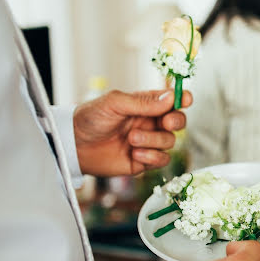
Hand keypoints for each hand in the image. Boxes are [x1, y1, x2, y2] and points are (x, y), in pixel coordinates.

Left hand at [74, 89, 191, 175]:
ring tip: (131, 140)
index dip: (182, 98)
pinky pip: (162, 160)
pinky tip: (134, 154)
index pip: (172, 100)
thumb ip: (144, 102)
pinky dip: (152, 157)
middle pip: (178, 121)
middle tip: (165, 122)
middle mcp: (150, 123)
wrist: (74, 146)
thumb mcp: (114, 103)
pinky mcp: (144, 161)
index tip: (185, 100)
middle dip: (176, 122)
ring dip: (153, 140)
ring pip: (170, 142)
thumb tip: (171, 98)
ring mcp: (148, 142)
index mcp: (145, 105)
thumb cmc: (90, 118)